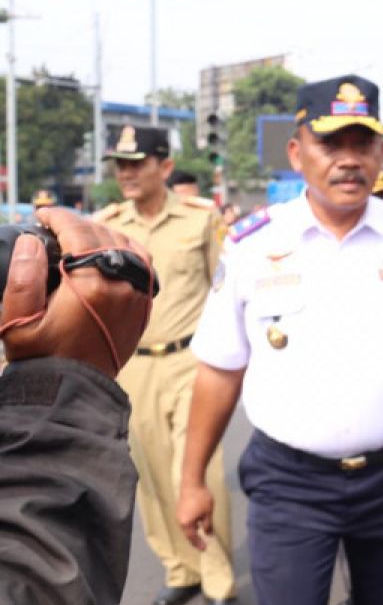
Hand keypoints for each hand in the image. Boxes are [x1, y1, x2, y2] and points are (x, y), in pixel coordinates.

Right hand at [1, 208, 154, 377]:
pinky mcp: (143, 305)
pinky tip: (105, 250)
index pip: (80, 233)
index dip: (59, 217)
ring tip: (75, 235)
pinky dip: (124, 249)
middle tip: (53, 226)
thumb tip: (31, 241)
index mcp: (92, 286)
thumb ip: (23, 277)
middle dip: (77, 224)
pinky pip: (141, 263)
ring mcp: (138, 295)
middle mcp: (122, 286)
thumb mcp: (17, 321)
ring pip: (127, 245)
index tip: (42, 214)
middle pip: (104, 235)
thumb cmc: (40, 358)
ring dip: (102, 233)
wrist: (73, 390)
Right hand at [177, 483, 214, 550]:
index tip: (204, 549)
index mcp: (186, 524)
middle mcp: (180, 521)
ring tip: (200, 534)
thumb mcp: (207, 513)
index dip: (198, 544)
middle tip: (202, 544)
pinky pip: (186, 521)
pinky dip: (191, 525)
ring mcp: (179, 515)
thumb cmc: (201, 498)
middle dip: (195, 539)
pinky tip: (197, 523)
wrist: (192, 483)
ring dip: (193, 532)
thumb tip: (208, 534)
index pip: (192, 538)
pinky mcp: (180, 509)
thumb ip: (208, 525)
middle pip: (188, 534)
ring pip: (186, 527)